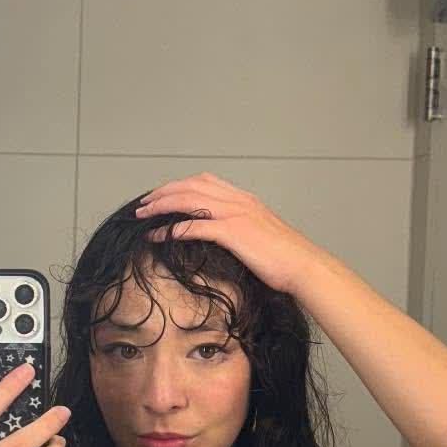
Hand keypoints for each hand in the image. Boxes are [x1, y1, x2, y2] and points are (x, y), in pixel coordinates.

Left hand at [133, 172, 325, 296]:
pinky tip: (157, 236)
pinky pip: (194, 227)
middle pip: (190, 186)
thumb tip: (222, 234)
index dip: (177, 185)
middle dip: (162, 193)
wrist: (303, 265)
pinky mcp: (232, 233)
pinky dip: (171, 229)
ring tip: (142, 216)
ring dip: (161, 206)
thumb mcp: (260, 233)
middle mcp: (237, 201)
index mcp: (244, 199)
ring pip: (188, 200)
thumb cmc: (285, 257)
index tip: (160, 195)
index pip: (203, 181)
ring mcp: (235, 214)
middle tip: (143, 205)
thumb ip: (241, 226)